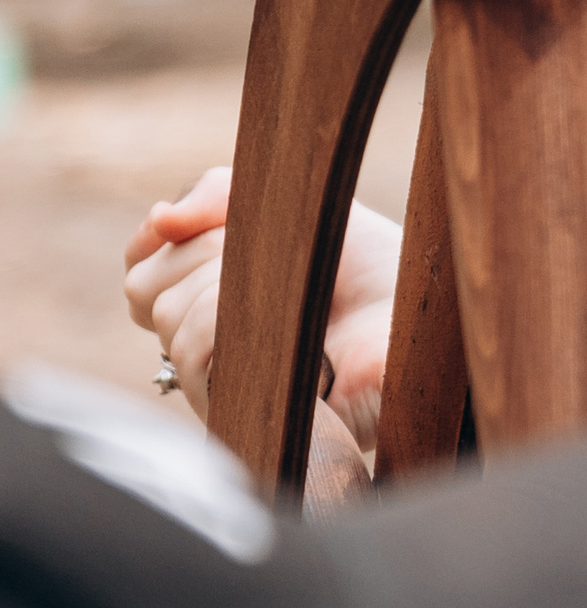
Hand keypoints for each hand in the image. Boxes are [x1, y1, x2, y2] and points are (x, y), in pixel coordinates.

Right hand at [123, 171, 403, 449]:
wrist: (423, 309)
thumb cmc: (367, 264)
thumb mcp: (292, 208)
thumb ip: (221, 194)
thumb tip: (159, 219)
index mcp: (208, 304)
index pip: (141, 273)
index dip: (172, 243)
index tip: (222, 225)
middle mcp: (208, 348)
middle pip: (147, 292)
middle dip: (207, 254)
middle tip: (272, 254)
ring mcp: (225, 385)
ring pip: (172, 322)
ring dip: (224, 284)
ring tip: (283, 286)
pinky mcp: (251, 413)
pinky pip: (200, 365)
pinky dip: (231, 325)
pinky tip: (276, 316)